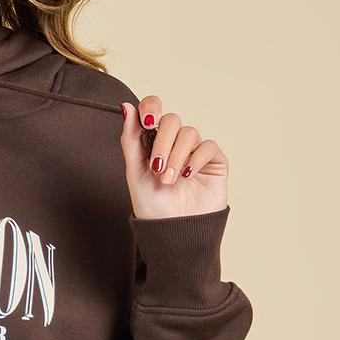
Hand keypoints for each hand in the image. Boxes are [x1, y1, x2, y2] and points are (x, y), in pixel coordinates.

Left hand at [118, 95, 230, 220]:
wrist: (174, 233)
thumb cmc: (153, 207)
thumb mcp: (135, 172)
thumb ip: (130, 139)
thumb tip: (126, 106)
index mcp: (152, 142)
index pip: (153, 109)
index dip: (151, 108)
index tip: (147, 122)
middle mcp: (174, 143)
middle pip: (171, 120)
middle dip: (162, 143)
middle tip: (157, 168)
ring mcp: (194, 151)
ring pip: (189, 133)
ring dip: (177, 156)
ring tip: (170, 180)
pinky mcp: (213, 161)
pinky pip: (207, 146)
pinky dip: (196, 159)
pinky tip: (188, 176)